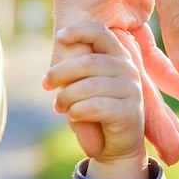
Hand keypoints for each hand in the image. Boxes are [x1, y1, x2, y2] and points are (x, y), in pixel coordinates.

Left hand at [45, 23, 144, 160]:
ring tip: (59, 107)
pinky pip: (94, 107)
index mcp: (119, 57)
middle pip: (88, 62)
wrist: (115, 146)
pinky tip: (74, 115)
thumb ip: (77, 66)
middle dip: (60, 73)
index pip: (102, 33)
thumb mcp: (84, 84)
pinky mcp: (130, 113)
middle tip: (46, 84)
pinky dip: (77, 112)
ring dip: (66, 97)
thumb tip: (60, 44)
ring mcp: (132, 91)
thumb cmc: (95, 111)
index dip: (79, 31)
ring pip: (88, 86)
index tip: (60, 38)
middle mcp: (129, 70)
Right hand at [48, 0, 178, 164]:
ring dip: (155, 97)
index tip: (108, 146)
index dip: (94, 106)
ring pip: (128, 62)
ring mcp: (106, 3)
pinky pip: (144, 42)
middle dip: (138, 113)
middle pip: (109, 70)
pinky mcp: (129, 0)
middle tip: (167, 154)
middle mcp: (86, 3)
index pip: (81, 62)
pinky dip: (166, 65)